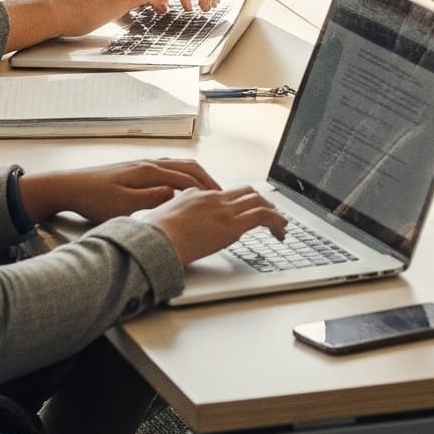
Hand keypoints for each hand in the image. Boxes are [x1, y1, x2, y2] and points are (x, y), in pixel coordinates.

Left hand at [21, 157, 221, 225]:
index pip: (187, 178)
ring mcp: (141, 165)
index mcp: (149, 172)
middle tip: (220, 193)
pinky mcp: (134, 170)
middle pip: (187, 167)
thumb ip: (151, 199)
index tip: (220, 199)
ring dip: (195, 175)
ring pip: (178, 165)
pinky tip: (178, 184)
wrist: (69, 186)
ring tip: (205, 188)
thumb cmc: (93, 198)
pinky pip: (167, 167)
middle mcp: (149, 164)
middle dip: (206, 179)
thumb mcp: (123, 205)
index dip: (206, 188)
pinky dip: (181, 174)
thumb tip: (176, 194)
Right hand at [142, 184, 287, 266]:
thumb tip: (174, 228)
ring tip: (281, 225)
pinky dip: (276, 221)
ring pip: (258, 201)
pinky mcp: (232, 224)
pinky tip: (281, 231)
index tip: (243, 211)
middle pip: (245, 192)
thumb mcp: (161, 220)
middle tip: (269, 213)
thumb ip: (173, 219)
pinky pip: (263, 216)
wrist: (154, 241)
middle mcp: (213, 198)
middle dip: (260, 201)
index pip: (224, 194)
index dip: (238, 201)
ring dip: (272, 212)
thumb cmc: (152, 237)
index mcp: (196, 195)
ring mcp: (224, 210)